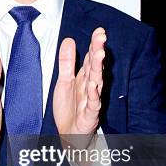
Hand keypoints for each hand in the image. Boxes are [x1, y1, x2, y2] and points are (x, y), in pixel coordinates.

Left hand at [53, 27, 105, 148]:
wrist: (70, 135)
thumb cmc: (70, 109)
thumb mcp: (64, 81)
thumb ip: (67, 62)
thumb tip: (69, 40)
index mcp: (85, 78)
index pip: (91, 58)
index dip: (94, 44)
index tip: (99, 31)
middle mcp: (90, 87)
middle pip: (95, 66)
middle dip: (98, 51)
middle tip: (101, 37)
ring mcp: (92, 100)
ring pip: (96, 82)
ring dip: (98, 68)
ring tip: (99, 54)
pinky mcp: (90, 115)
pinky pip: (93, 104)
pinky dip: (94, 95)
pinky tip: (93, 85)